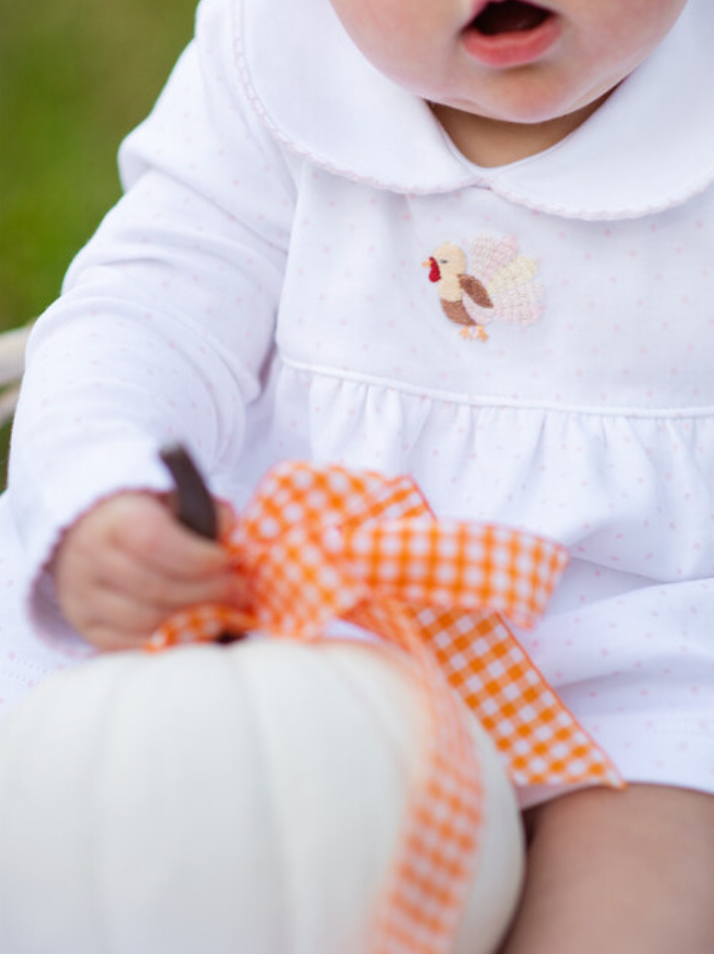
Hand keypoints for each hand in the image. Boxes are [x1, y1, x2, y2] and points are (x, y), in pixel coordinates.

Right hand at [52, 492, 244, 650]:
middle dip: (207, 592)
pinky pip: (132, 645)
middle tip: (239, 590)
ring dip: (193, 619)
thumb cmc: (144, 517)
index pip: (154, 541)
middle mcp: (89, 558)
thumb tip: (228, 529)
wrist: (90, 536)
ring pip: (145, 621)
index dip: (196, 556)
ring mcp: (83, 597)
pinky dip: (170, 638)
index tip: (226, 560)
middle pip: (154, 587)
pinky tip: (197, 628)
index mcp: (112, 519)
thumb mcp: (171, 501)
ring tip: (225, 610)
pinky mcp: (88, 627)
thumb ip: (204, 511)